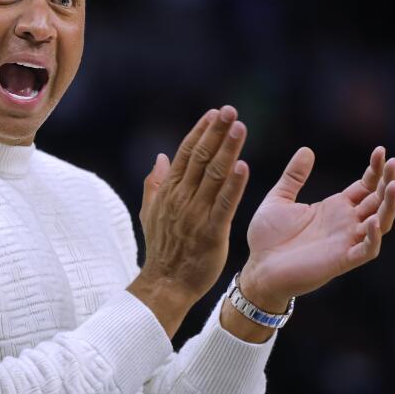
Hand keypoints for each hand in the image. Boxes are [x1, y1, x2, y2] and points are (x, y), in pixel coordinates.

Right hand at [128, 106, 249, 336]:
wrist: (165, 283)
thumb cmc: (162, 249)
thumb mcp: (151, 213)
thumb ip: (155, 184)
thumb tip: (159, 157)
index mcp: (168, 191)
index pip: (185, 153)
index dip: (201, 132)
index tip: (214, 113)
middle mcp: (181, 198)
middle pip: (200, 158)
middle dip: (215, 132)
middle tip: (230, 110)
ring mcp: (195, 214)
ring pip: (214, 175)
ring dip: (228, 149)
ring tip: (239, 127)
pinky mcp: (211, 231)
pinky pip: (224, 203)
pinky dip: (234, 185)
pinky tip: (244, 166)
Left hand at [240, 146, 394, 310]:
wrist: (258, 268)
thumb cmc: (267, 238)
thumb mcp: (278, 199)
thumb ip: (293, 177)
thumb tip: (306, 150)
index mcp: (334, 208)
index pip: (365, 187)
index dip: (375, 170)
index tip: (379, 150)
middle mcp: (345, 223)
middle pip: (378, 201)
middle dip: (388, 181)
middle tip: (393, 162)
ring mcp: (345, 241)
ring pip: (381, 223)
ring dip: (389, 205)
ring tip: (394, 185)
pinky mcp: (341, 260)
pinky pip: (366, 249)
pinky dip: (373, 236)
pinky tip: (373, 220)